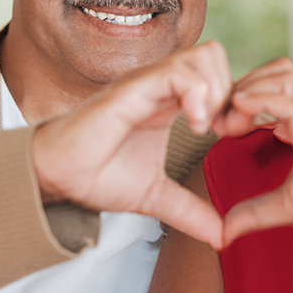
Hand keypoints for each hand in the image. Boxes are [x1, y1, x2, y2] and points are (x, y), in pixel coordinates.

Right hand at [32, 41, 231, 248]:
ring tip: (205, 128)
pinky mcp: (132, 88)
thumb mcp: (157, 197)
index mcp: (169, 101)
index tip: (231, 136)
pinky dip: (198, 95)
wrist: (58, 177)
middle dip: (231, 92)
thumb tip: (222, 236)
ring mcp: (147, 82)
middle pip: (215, 56)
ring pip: (204, 56)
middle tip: (223, 130)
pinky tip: (193, 127)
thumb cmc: (98, 176)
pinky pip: (178, 73)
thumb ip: (191, 211)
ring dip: (216, 92)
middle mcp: (161, 85)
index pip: (218, 75)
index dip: (234, 102)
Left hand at [213, 58, 292, 255]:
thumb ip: (256, 212)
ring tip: (230, 125)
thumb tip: (224, 231)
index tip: (216, 129)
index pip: (268, 88)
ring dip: (249, 91)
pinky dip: (261, 100)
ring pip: (282, 75)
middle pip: (274, 71)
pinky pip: (291, 102)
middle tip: (219, 124)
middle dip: (240, 88)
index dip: (238, 102)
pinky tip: (239, 111)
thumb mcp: (290, 207)